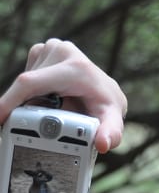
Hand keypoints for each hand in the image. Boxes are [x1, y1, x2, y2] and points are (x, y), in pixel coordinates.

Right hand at [0, 39, 126, 152]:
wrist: (104, 89)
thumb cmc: (106, 104)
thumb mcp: (112, 119)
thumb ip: (111, 133)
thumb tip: (104, 144)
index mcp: (75, 68)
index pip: (30, 83)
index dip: (9, 100)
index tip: (0, 119)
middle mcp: (62, 52)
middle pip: (25, 87)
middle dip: (23, 108)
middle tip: (30, 126)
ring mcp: (50, 48)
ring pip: (24, 84)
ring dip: (28, 101)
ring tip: (50, 110)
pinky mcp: (42, 51)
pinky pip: (26, 79)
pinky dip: (30, 93)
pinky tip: (47, 99)